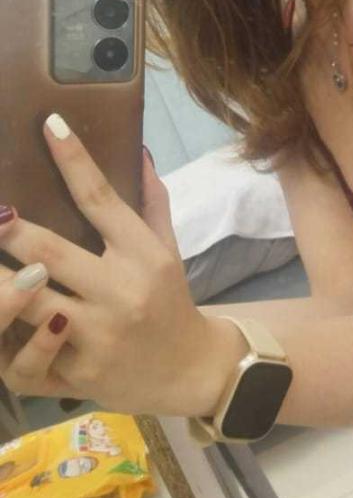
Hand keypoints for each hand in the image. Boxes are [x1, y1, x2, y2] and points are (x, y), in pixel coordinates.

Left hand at [0, 116, 242, 417]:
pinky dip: (8, 336)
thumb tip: (138, 152)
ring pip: (28, 304)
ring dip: (0, 282)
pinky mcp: (78, 373)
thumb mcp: (169, 252)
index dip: (74, 160)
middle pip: (50, 252)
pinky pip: (29, 355)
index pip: (102, 199)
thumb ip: (151, 204)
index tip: (50, 125)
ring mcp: (97, 336)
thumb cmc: (170, 303)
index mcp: (144, 256)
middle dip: (10, 229)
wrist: (189, 373)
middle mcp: (121, 292)